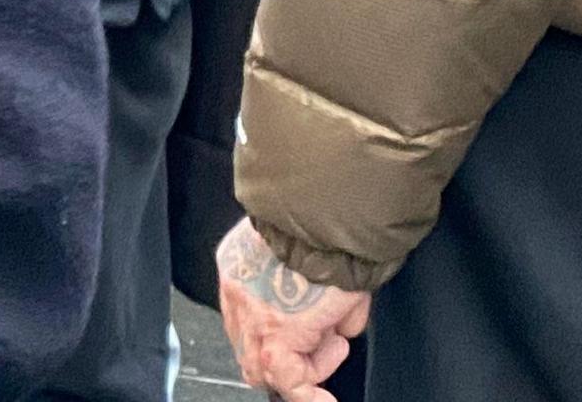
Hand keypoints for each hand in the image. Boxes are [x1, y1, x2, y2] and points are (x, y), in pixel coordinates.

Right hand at [219, 218, 370, 401]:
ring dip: (274, 337)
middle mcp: (245, 315)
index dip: (311, 396)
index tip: (327, 400)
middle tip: (321, 348)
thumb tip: (339, 330)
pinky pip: (238, 301)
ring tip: (309, 315)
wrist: (318, 199)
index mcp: (276, 336)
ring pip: (243, 336)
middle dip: (292, 366)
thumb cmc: (337, 249)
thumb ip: (342, 326)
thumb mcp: (353, 303)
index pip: (289, 384)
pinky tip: (286, 292)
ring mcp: (232, 287)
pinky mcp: (229, 261)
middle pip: (257, 367)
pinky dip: (261, 307)